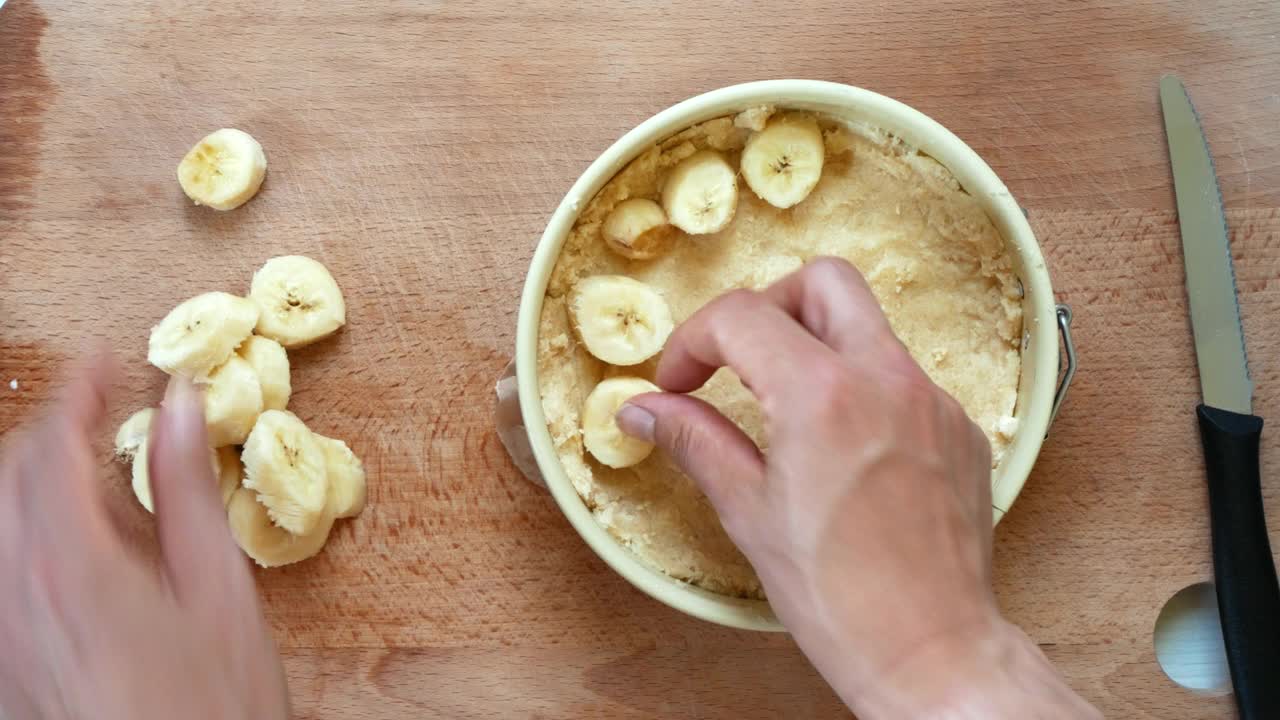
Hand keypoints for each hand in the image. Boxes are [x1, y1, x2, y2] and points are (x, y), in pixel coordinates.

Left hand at [0, 355, 288, 719]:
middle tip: (97, 413)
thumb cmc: (214, 704)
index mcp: (70, 564)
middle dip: (45, 431)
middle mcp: (14, 595)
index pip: (50, 445)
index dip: (75, 390)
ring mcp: (0, 636)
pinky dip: (24, 536)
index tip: (102, 361)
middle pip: (3, 478)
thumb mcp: (220, 588)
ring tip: (85, 476)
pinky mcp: (3, 668)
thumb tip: (179, 408)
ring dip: (28, 483)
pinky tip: (74, 553)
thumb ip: (187, 490)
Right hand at [618, 258, 1098, 718]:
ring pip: (871, 327)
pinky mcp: (961, 429)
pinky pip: (905, 378)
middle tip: (739, 357)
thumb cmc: (837, 594)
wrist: (930, 648)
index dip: (692, 342)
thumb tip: (643, 410)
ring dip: (819, 345)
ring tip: (787, 407)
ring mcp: (933, 401)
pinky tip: (844, 448)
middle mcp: (888, 379)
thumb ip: (694, 441)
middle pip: (824, 281)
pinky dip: (864, 389)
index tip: (677, 382)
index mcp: (823, 394)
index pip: (742, 316)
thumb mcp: (748, 512)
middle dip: (769, 304)